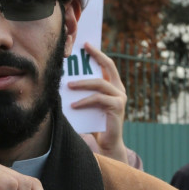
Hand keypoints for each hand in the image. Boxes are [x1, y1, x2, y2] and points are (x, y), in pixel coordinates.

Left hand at [67, 42, 129, 162]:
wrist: (108, 144)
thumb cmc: (97, 124)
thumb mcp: (91, 104)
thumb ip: (87, 92)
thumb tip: (68, 80)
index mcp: (115, 86)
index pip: (108, 65)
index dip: (98, 53)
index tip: (86, 44)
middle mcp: (120, 90)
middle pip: (108, 67)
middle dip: (95, 57)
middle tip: (81, 52)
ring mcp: (120, 98)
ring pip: (100, 84)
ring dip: (82, 83)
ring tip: (68, 85)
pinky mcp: (117, 107)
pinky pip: (98, 99)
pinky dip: (84, 101)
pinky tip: (74, 105)